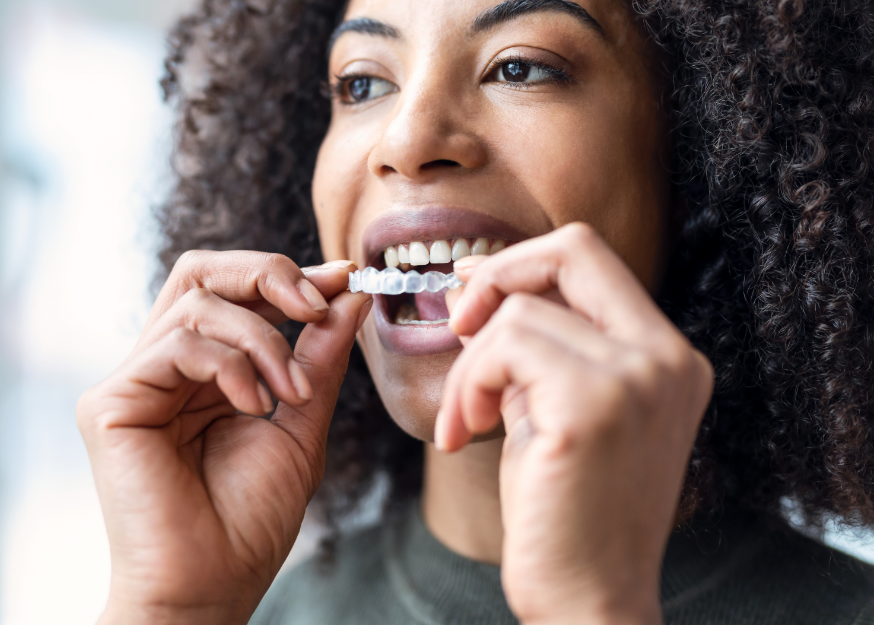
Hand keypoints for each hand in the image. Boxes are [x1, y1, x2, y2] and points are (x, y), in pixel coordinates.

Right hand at [77, 251, 371, 624]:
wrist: (213, 584)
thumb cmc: (252, 515)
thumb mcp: (302, 419)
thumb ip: (319, 355)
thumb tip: (348, 294)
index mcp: (206, 370)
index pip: (235, 292)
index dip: (287, 276)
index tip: (344, 278)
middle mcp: (167, 367)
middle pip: (202, 272)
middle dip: (268, 274)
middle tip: (315, 304)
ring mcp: (136, 381)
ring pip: (197, 302)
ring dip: (263, 339)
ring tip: (293, 392)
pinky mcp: (111, 402)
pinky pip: (178, 344)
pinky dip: (230, 366)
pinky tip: (255, 406)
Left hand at [436, 224, 712, 624]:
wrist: (589, 600)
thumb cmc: (566, 510)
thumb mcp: (558, 409)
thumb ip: (536, 347)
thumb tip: (478, 287)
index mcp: (667, 356)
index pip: (593, 258)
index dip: (524, 262)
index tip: (474, 294)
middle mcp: (666, 358)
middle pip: (573, 248)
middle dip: (498, 272)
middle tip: (458, 320)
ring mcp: (638, 378)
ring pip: (518, 313)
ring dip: (469, 365)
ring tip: (465, 419)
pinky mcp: (594, 405)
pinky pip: (503, 349)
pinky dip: (469, 384)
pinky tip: (465, 431)